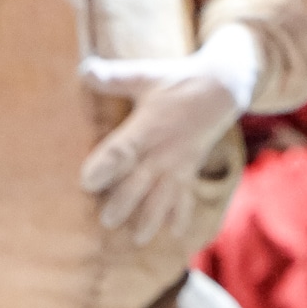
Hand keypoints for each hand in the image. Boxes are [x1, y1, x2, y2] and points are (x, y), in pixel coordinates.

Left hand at [79, 24, 261, 240]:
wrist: (224, 87)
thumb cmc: (179, 79)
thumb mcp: (147, 73)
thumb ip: (114, 76)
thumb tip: (82, 68)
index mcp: (148, 126)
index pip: (124, 149)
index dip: (106, 165)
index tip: (87, 182)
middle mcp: (164, 149)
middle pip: (141, 180)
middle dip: (125, 202)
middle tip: (107, 221)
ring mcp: (180, 162)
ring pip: (163, 195)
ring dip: (151, 217)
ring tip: (138, 239)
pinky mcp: (191, 168)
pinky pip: (187, 195)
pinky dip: (182, 215)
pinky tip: (176, 235)